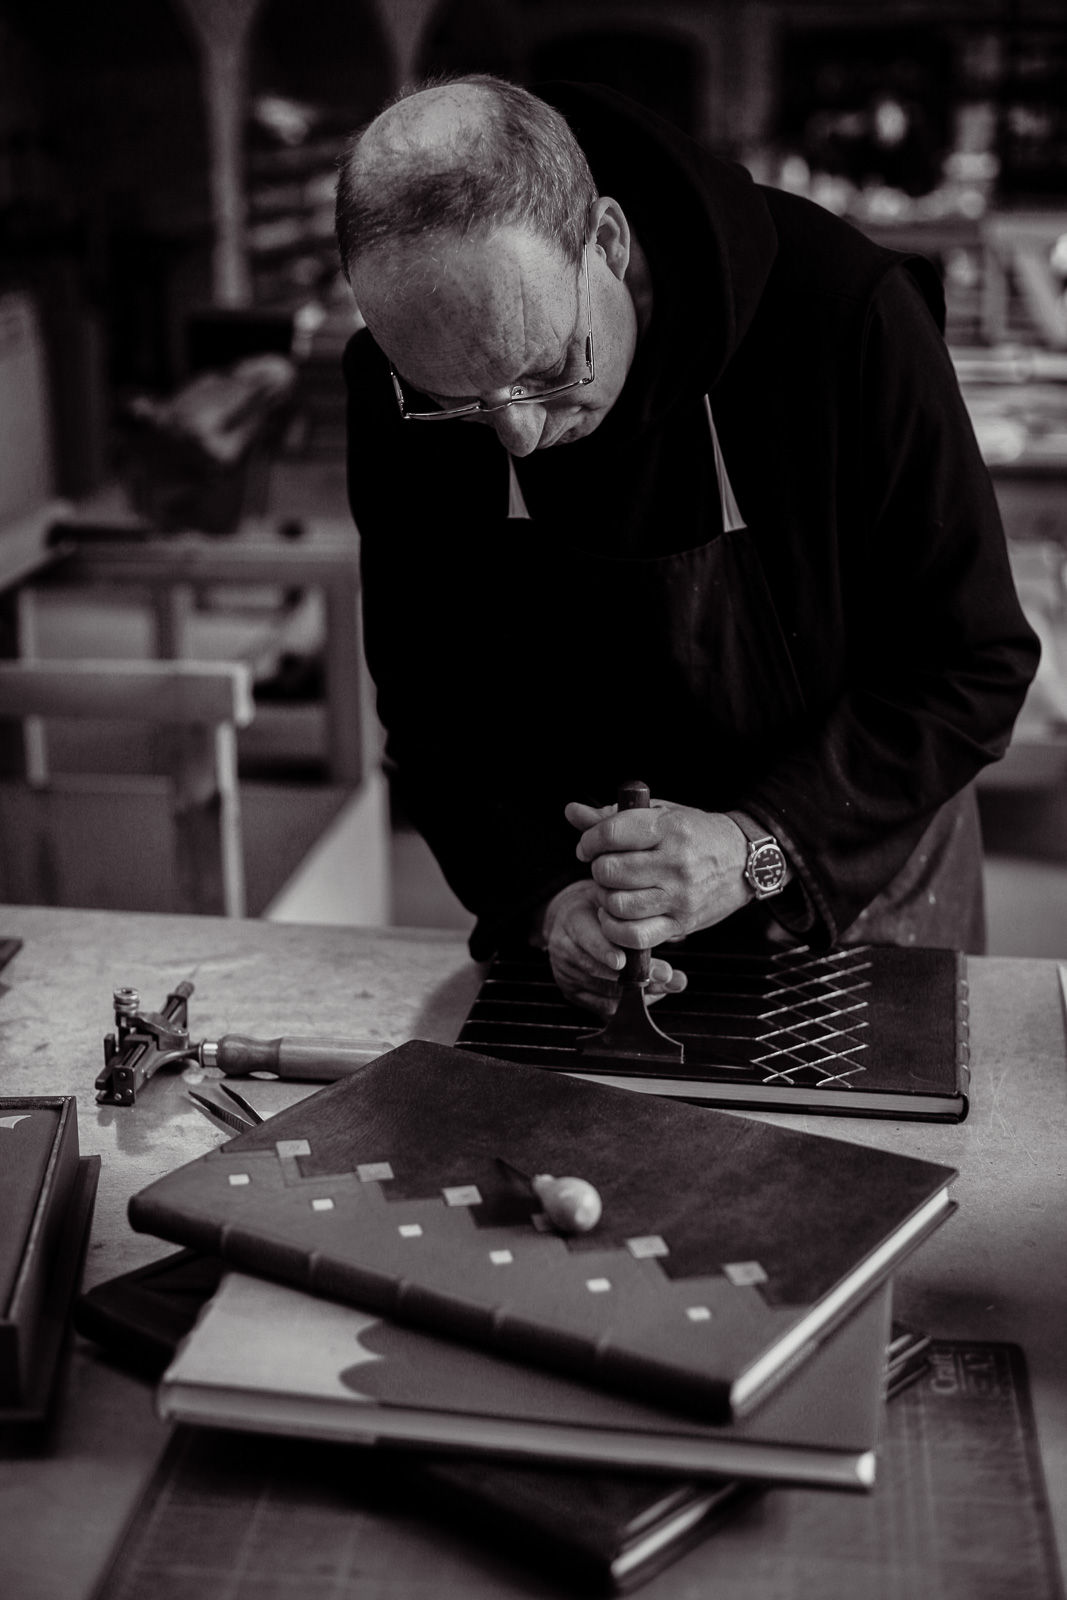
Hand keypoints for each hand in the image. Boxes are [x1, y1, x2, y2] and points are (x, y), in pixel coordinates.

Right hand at [538, 879, 686, 1017]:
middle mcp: (563, 948)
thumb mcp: (617, 903)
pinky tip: (650, 995)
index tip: (622, 961)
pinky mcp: (572, 992)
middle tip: (663, 975)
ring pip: (602, 991)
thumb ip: (639, 919)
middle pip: (596, 969)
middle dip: (633, 976)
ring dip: (638, 992)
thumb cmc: (603, 907)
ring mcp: (566, 973)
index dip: (603, 950)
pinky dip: (628, 1003)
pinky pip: (601, 1006)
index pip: (585, 936)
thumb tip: (680, 939)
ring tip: (665, 985)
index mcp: (571, 919)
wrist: (572, 918)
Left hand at [567, 798, 752, 949]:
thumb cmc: (698, 834)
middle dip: (598, 869)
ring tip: (611, 890)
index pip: (612, 833)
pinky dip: (616, 929)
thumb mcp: (661, 814)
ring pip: (618, 905)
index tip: (588, 845)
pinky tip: (617, 916)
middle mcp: (675, 863)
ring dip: (604, 899)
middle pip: (610, 871)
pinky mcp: (681, 924)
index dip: (589, 840)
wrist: (745, 861)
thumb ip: (614, 815)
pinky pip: (635, 936)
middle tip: (604, 867)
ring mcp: (680, 896)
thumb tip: (572, 812)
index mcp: (669, 828)